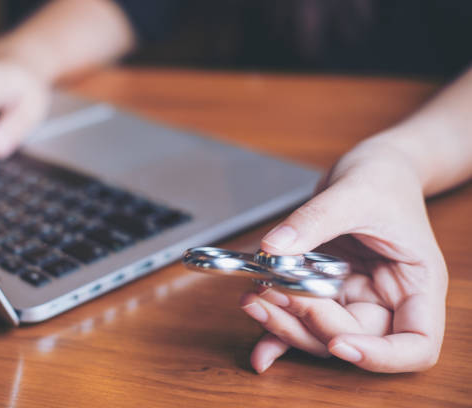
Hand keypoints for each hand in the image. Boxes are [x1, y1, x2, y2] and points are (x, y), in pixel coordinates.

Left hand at [240, 138, 447, 372]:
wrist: (374, 167)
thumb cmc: (384, 179)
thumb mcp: (354, 194)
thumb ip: (314, 221)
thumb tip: (273, 248)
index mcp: (415, 284)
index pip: (416, 344)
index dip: (380, 356)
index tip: (340, 342)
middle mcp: (385, 299)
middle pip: (354, 338)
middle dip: (310, 323)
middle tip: (272, 294)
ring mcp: (352, 297)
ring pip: (320, 333)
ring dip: (284, 325)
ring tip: (253, 300)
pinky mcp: (324, 290)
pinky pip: (300, 317)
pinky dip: (276, 325)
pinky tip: (255, 327)